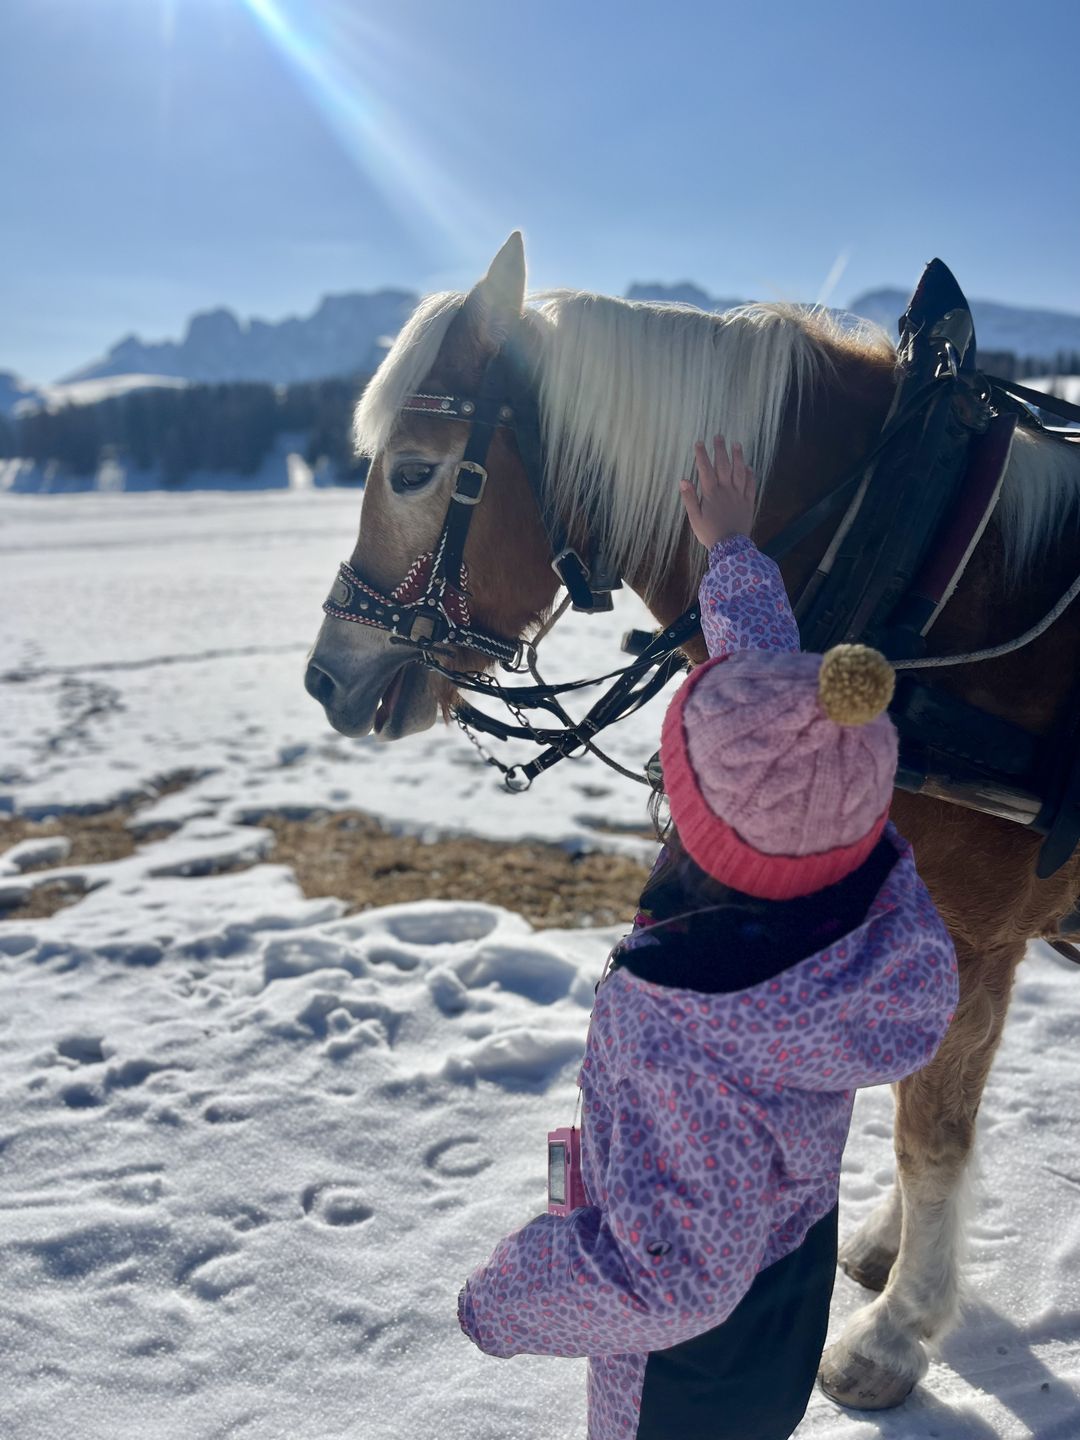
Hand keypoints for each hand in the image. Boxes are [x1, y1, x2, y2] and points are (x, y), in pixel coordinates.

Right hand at [679, 434, 755, 549]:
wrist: (730, 547)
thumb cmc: (709, 533)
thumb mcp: (695, 518)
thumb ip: (690, 498)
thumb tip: (683, 480)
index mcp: (711, 494)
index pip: (705, 470)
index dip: (702, 455)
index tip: (699, 443)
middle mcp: (726, 491)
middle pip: (724, 466)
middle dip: (720, 450)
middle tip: (719, 436)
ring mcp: (739, 495)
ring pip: (739, 472)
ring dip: (738, 457)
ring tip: (737, 445)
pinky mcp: (748, 502)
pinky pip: (751, 485)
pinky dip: (750, 474)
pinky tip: (749, 466)